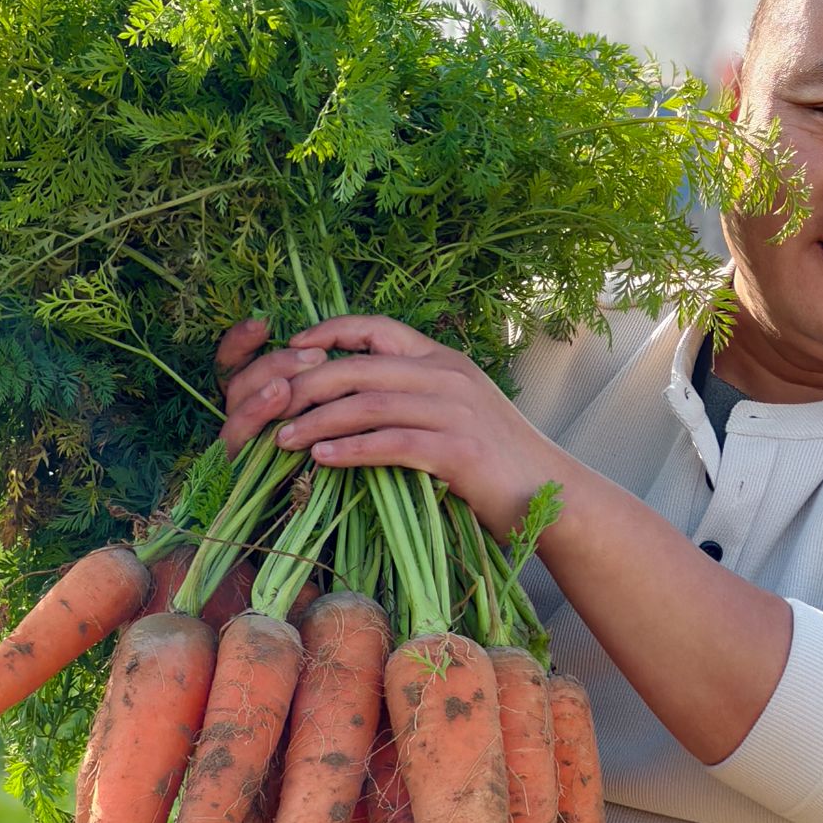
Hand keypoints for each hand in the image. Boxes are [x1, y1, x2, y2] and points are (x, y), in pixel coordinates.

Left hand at [215, 315, 562, 534]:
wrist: (552, 493)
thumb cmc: (498, 460)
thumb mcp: (461, 410)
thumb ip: (419, 394)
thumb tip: (361, 396)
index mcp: (445, 361)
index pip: (378, 328)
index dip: (330, 332)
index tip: (293, 348)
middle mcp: (448, 377)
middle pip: (360, 366)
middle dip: (306, 384)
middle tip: (270, 406)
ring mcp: (454, 412)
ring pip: (368, 404)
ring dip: (317, 421)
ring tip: (282, 438)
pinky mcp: (458, 451)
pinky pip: (390, 443)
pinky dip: (350, 450)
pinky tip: (321, 460)